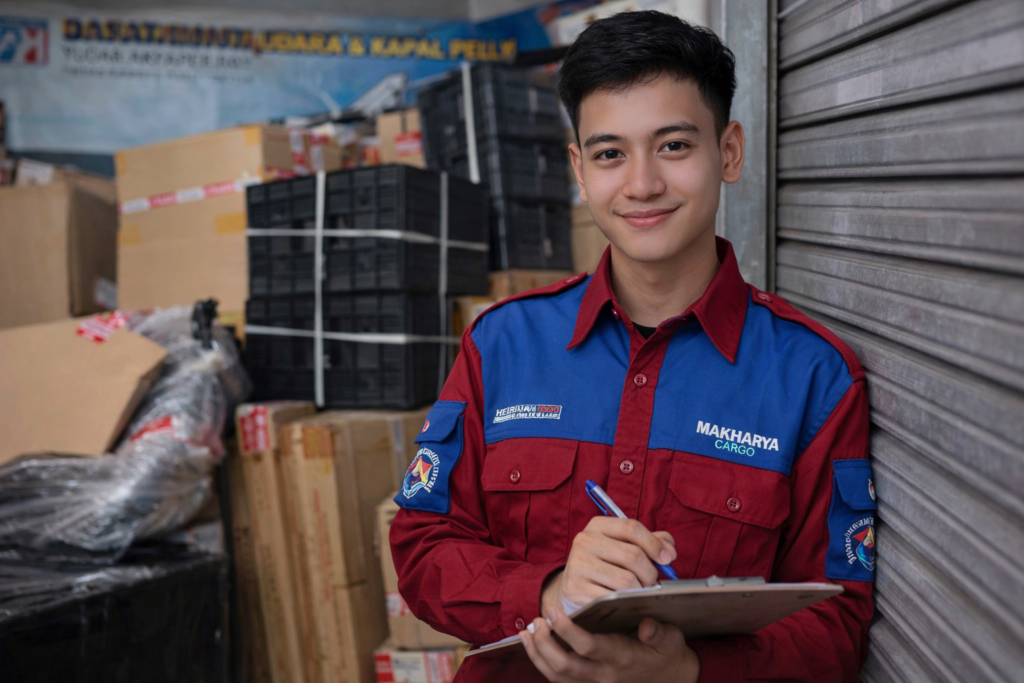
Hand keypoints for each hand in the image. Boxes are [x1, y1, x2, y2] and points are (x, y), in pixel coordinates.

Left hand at [520, 605, 699, 682]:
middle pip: (564, 665)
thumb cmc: (667, 653)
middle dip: (544, 643)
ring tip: (527, 631)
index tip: (553, 610)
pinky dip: (542, 663)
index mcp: (622, 658)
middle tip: (537, 619)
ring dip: (537, 654)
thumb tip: (646, 625)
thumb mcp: (670, 638)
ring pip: (556, 676)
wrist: (671, 679)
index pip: (587, 647)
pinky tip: (533, 645)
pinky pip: (559, 680)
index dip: (566, 630)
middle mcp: (604, 675)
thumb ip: (658, 631)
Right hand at [542, 517, 676, 610]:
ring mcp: (578, 564)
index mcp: (598, 525)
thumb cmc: (606, 564)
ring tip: (638, 591)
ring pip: (626, 579)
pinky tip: (624, 600)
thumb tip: (669, 550)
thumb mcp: (623, 545)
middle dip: (650, 572)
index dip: (654, 544)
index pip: (632, 528)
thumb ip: (650, 541)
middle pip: (633, 555)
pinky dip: (625, 601)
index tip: (668, 559)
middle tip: (651, 582)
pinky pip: (613, 597)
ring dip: (639, 589)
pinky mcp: (576, 587)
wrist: (572, 587)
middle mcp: (585, 540)